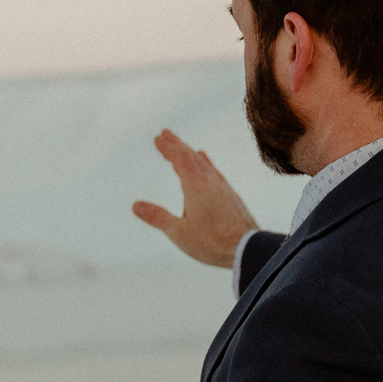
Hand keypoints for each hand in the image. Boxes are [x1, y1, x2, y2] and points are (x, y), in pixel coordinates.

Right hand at [133, 130, 257, 268]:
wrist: (246, 248)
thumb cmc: (211, 242)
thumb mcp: (178, 232)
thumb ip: (157, 217)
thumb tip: (136, 206)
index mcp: (195, 185)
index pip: (179, 158)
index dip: (167, 147)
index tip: (158, 138)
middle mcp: (210, 181)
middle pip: (191, 156)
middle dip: (177, 144)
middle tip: (166, 134)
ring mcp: (222, 187)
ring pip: (204, 163)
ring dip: (191, 152)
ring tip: (184, 147)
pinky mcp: (231, 195)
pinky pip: (215, 172)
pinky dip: (206, 163)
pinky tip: (207, 165)